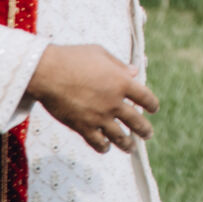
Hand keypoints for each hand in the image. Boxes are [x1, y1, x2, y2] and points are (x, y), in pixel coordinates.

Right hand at [28, 43, 158, 154]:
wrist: (48, 73)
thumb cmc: (73, 58)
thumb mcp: (100, 54)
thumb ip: (119, 65)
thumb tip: (134, 72)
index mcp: (122, 82)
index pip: (145, 97)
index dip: (152, 104)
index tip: (154, 109)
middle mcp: (114, 102)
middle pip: (136, 121)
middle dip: (144, 130)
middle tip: (148, 134)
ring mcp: (99, 117)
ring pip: (119, 136)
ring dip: (127, 144)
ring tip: (130, 147)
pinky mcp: (83, 127)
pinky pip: (97, 142)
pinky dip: (103, 146)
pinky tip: (106, 147)